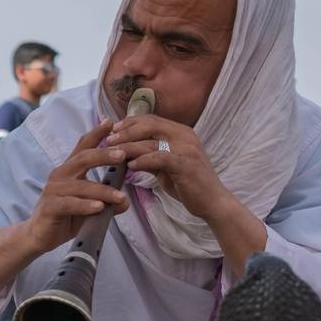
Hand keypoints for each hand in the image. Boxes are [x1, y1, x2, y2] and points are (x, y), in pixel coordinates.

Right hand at [21, 119, 129, 253]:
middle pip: (83, 158)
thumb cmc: (64, 217)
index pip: (83, 147)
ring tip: (120, 197)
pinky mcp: (50, 207)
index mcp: (69, 170)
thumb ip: (105, 200)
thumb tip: (124, 201)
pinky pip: (70, 204)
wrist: (38, 236)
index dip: (96, 133)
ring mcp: (53, 190)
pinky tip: (99, 208)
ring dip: (103, 191)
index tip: (111, 122)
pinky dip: (86, 205)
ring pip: (81, 186)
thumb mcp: (88, 206)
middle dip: (104, 155)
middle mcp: (60, 175)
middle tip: (123, 155)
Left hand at [108, 115, 233, 220]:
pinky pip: (160, 158)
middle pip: (149, 124)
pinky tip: (130, 166)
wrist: (212, 201)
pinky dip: (143, 160)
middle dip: (125, 131)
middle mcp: (184, 135)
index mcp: (180, 132)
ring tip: (112, 153)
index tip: (112, 130)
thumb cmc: (187, 184)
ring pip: (151, 141)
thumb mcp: (166, 166)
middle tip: (108, 140)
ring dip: (129, 147)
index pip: (151, 119)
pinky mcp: (185, 164)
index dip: (130, 123)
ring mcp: (186, 149)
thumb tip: (126, 153)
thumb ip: (150, 156)